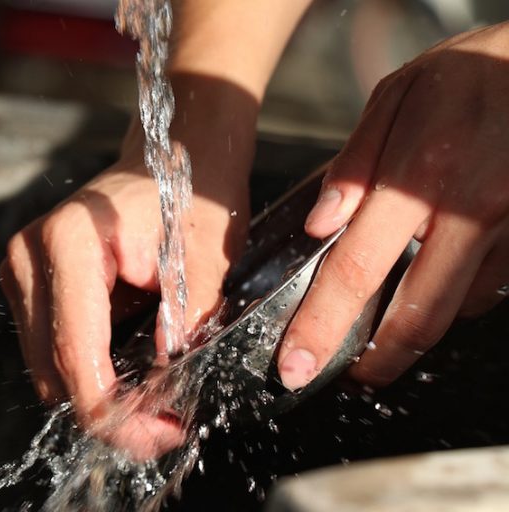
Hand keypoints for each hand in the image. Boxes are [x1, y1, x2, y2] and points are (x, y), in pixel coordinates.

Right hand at [0, 108, 253, 458]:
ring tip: (153, 407)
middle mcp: (29, 256)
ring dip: (96, 396)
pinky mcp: (31, 281)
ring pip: (47, 368)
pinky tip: (130, 379)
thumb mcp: (206, 257)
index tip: (159, 435)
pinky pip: (51, 348)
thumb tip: (165, 385)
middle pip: (53, 372)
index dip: (115, 414)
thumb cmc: (191, 193)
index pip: (77, 357)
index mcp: (69, 244)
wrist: (172, 153)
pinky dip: (87, 372)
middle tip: (165, 427)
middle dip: (108, 413)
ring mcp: (22, 269)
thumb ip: (187, 320)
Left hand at [277, 23, 508, 390]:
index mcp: (418, 177)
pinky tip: (434, 275)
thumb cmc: (471, 73)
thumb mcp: (397, 96)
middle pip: (415, 316)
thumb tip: (319, 226)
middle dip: (377, 360)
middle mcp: (467, 213)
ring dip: (415, 328)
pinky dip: (453, 295)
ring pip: (455, 309)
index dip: (322, 326)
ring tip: (385, 326)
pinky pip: (488, 287)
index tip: (297, 364)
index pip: (356, 271)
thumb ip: (354, 165)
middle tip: (350, 374)